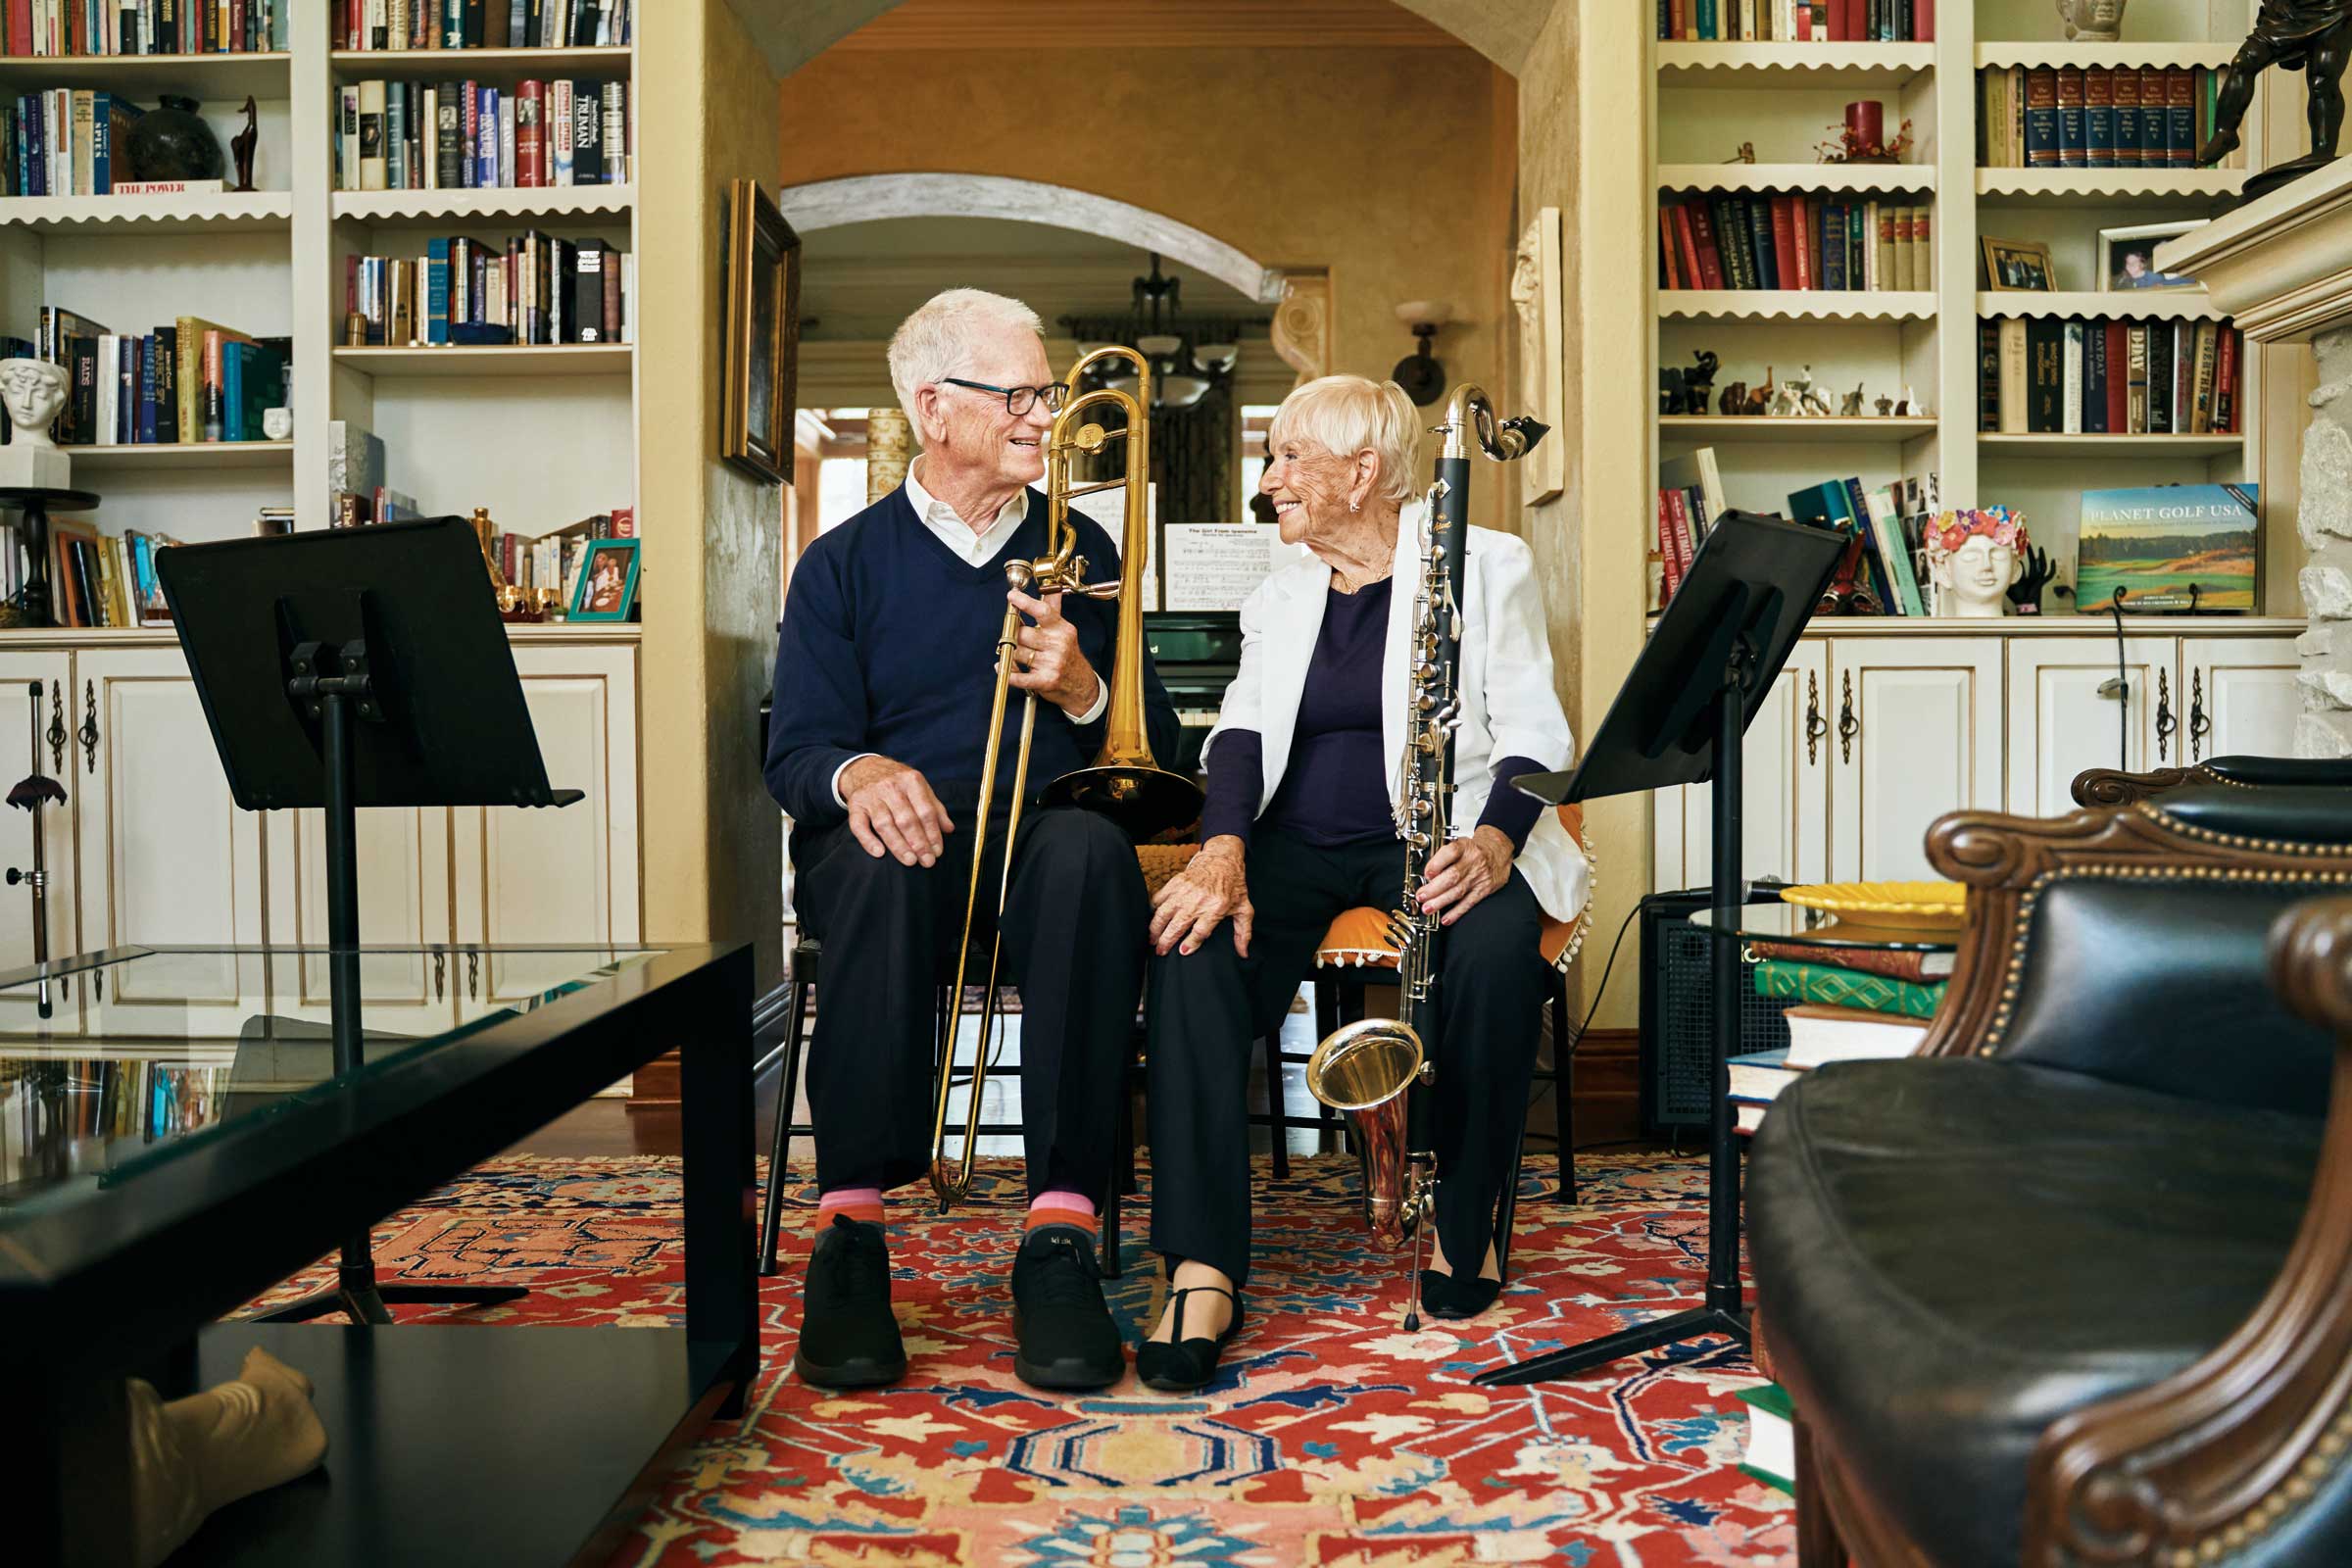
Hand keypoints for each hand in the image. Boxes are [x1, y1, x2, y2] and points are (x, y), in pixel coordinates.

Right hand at [839, 755, 954, 867]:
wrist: (865, 768)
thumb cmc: (897, 782)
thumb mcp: (919, 787)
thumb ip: (935, 808)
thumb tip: (949, 829)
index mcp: (911, 781)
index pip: (925, 811)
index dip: (933, 833)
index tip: (937, 851)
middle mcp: (890, 787)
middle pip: (906, 819)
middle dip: (918, 843)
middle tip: (927, 861)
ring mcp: (871, 796)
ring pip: (885, 824)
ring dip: (898, 845)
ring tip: (910, 861)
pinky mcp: (855, 805)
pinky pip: (859, 826)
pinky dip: (868, 840)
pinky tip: (879, 853)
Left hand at [1005, 588, 1099, 715]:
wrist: (1081, 685)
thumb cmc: (1069, 655)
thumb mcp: (1064, 630)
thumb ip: (1054, 608)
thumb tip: (1051, 587)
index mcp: (1062, 629)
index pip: (1043, 611)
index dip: (1025, 602)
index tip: (1012, 596)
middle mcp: (1058, 645)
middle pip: (1022, 633)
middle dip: (1013, 635)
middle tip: (1013, 636)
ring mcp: (1052, 663)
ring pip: (1017, 653)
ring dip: (1011, 654)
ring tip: (1016, 655)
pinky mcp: (1045, 680)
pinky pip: (1018, 676)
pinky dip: (1007, 673)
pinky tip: (1001, 668)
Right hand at [1150, 836, 1252, 956]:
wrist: (1223, 858)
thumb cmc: (1234, 884)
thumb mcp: (1244, 908)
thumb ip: (1243, 933)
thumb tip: (1243, 953)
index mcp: (1216, 908)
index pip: (1200, 932)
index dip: (1190, 944)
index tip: (1183, 951)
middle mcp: (1198, 900)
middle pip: (1178, 925)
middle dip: (1166, 941)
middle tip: (1160, 951)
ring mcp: (1185, 891)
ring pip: (1164, 913)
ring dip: (1155, 928)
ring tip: (1151, 939)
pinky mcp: (1176, 882)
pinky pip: (1159, 898)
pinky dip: (1153, 909)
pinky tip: (1152, 918)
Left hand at [1416, 826, 1512, 924]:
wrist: (1499, 851)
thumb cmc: (1475, 849)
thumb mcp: (1459, 843)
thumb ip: (1443, 857)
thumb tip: (1427, 875)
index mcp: (1464, 847)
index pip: (1450, 853)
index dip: (1437, 864)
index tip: (1427, 874)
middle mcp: (1473, 861)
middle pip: (1453, 876)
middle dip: (1434, 889)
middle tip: (1421, 896)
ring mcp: (1479, 877)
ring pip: (1459, 891)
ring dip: (1441, 902)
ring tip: (1428, 908)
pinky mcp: (1484, 889)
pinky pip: (1469, 902)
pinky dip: (1456, 912)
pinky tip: (1446, 918)